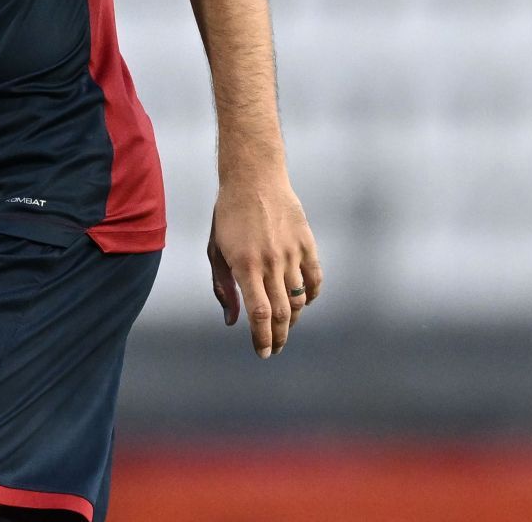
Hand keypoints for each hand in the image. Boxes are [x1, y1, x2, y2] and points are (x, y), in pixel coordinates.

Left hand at [208, 170, 320, 357]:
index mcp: (245, 265)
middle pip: (281, 313)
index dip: (262, 339)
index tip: (262, 352)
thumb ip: (223, 287)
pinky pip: (315, 280)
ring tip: (284, 327)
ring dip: (292, 320)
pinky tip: (301, 303)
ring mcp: (291, 253)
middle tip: (274, 348)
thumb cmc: (228, 216)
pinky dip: (311, 297)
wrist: (253, 178)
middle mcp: (271, 262)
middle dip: (278, 337)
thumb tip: (231, 321)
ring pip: (299, 300)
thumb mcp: (216, 251)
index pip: (259, 314)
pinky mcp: (307, 243)